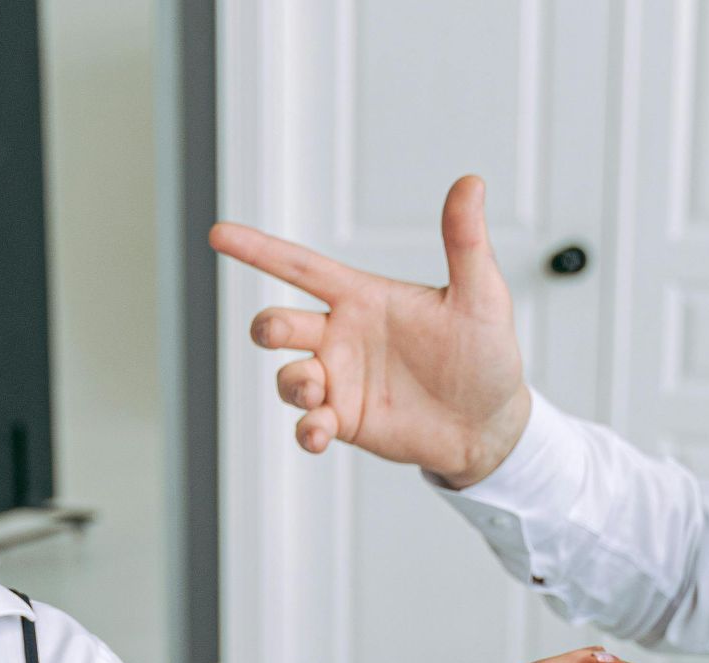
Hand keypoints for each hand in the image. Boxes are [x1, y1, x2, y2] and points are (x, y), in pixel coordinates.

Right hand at [208, 175, 531, 487]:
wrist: (490, 425)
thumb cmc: (486, 355)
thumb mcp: (480, 296)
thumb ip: (464, 242)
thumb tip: (470, 183)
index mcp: (362, 299)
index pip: (300, 267)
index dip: (258, 250)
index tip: (218, 235)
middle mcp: (341, 337)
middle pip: (277, 323)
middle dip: (268, 327)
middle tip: (280, 333)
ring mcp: (338, 381)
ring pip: (286, 376)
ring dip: (293, 383)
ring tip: (318, 394)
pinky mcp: (342, 420)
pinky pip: (306, 424)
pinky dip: (306, 430)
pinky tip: (320, 433)